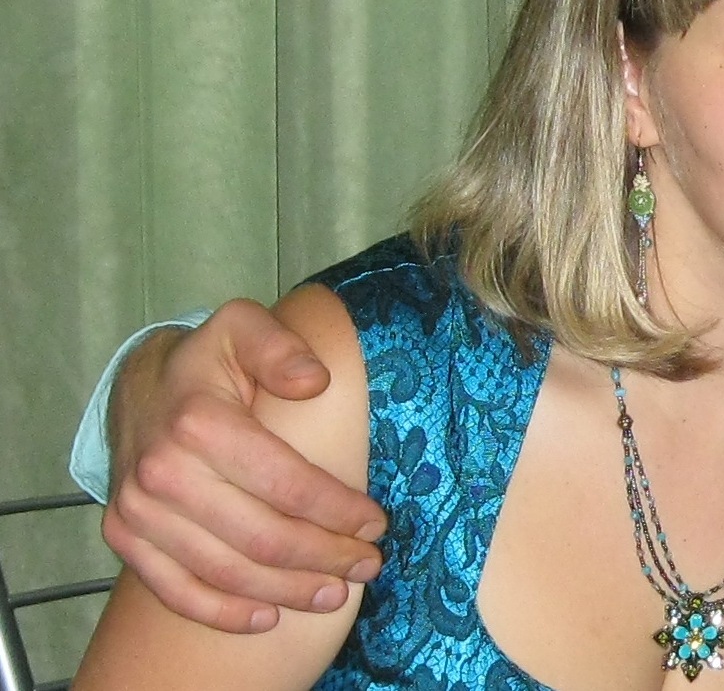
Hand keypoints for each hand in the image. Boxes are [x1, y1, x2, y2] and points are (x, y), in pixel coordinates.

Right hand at [101, 298, 386, 632]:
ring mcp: (137, 510)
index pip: (286, 483)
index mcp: (199, 423)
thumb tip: (315, 381)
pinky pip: (175, 589)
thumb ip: (281, 348)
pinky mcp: (124, 536)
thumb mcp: (244, 328)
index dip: (337, 510)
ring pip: (226, 571)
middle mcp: (162, 473)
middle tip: (368, 565)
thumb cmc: (208, 359)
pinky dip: (223, 612)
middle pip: (261, 536)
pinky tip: (267, 617)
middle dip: (325, 556)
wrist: (138, 384)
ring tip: (335, 593)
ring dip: (287, 590)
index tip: (376, 523)